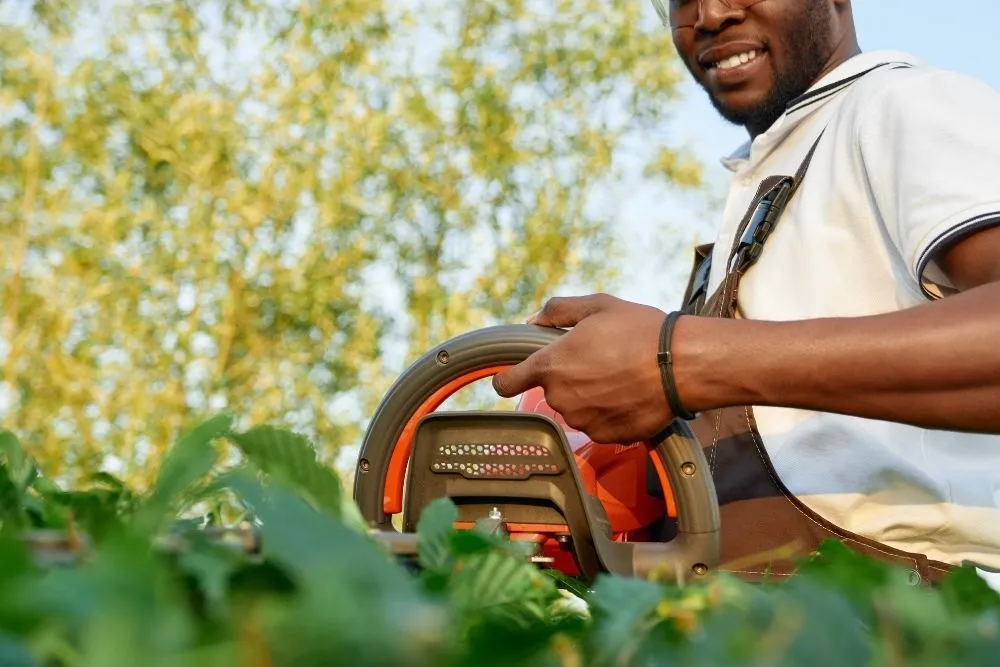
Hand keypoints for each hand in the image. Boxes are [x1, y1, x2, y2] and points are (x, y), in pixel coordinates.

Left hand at [492, 293, 673, 442]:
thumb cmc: (640, 331)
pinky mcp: (606, 436)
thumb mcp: (597, 306)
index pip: (506, 383)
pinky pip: (597, 425)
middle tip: (597, 360)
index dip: (507, 379)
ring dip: (588, 397)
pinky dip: (608, 414)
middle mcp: (561, 397)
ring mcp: (583, 420)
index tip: (511, 377)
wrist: (681, 365)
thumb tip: (534, 321)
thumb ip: (557, 311)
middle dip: (567, 378)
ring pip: (575, 409)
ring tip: (619, 376)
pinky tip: (628, 395)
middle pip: (550, 392)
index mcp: (551, 365)